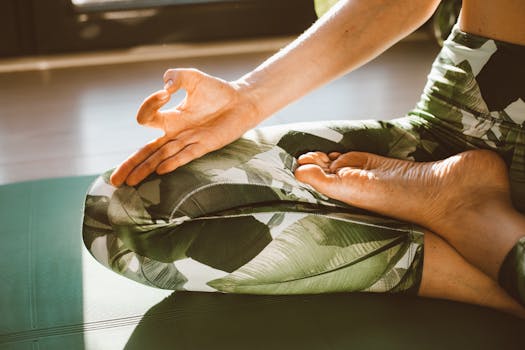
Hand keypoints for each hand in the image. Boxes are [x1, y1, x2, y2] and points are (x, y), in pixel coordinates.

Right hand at [110, 68, 259, 186]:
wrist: (242, 102)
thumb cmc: (217, 91)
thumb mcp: (193, 78)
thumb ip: (177, 76)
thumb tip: (165, 85)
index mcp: (170, 118)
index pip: (147, 119)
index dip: (149, 105)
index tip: (165, 93)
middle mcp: (176, 133)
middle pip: (147, 152)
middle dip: (130, 164)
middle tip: (114, 180)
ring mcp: (189, 141)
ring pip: (161, 158)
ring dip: (145, 169)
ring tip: (130, 183)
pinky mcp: (205, 145)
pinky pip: (186, 155)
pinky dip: (173, 162)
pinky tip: (160, 171)